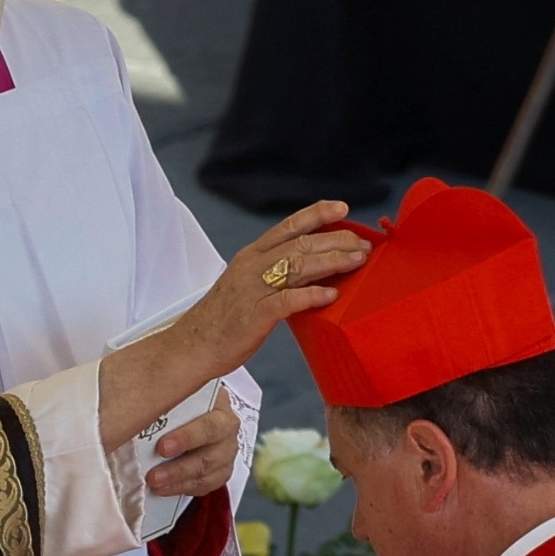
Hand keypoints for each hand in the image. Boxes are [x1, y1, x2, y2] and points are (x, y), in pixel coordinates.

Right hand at [97, 203, 367, 451]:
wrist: (192, 347)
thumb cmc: (223, 320)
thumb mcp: (246, 285)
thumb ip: (274, 275)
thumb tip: (310, 271)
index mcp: (251, 255)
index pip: (289, 226)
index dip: (317, 214)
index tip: (343, 208)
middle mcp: (252, 266)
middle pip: (300, 243)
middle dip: (336, 240)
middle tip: (363, 244)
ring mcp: (253, 289)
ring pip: (298, 266)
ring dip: (332, 261)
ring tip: (358, 262)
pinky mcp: (255, 315)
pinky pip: (289, 301)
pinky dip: (312, 295)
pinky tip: (332, 294)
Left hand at [145, 391, 238, 503]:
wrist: (194, 405)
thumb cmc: (181, 397)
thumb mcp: (175, 391)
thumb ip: (164, 400)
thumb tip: (139, 411)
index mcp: (219, 404)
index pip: (207, 424)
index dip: (186, 438)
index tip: (161, 447)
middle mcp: (227, 428)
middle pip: (208, 454)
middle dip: (179, 468)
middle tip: (154, 475)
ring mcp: (226, 451)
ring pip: (207, 472)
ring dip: (179, 481)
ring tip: (155, 484)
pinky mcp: (221, 469)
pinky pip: (206, 484)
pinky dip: (185, 488)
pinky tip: (165, 489)